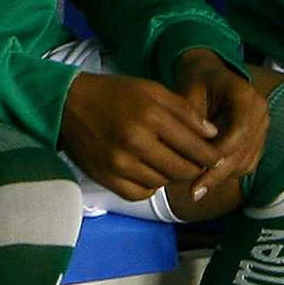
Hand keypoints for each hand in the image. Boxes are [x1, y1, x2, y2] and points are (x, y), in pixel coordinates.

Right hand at [60, 70, 221, 202]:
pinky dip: (150, 185)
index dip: (211, 156)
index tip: (217, 157)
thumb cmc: (114, 94)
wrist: (66, 106)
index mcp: (150, 116)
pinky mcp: (106, 179)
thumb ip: (184, 111)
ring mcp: (119, 164)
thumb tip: (212, 134)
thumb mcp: (151, 90)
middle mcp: (135, 143)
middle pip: (181, 170)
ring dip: (171, 175)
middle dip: (194, 168)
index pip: (194, 147)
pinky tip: (149, 171)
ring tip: (169, 162)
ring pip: (163, 182)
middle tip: (196, 162)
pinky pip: (141, 194)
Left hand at [173, 49, 268, 203]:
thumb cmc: (196, 81)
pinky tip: (207, 180)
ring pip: (246, 163)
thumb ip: (191, 123)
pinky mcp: (258, 141)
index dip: (218, 156)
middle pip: (243, 153)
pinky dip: (228, 173)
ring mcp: (263, 128)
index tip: (195, 172)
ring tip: (196, 188)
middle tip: (193, 193)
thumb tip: (191, 156)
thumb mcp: (188, 94)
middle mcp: (261, 114)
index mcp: (247, 98)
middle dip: (217, 175)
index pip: (238, 134)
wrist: (209, 72)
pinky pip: (246, 164)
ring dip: (222, 177)